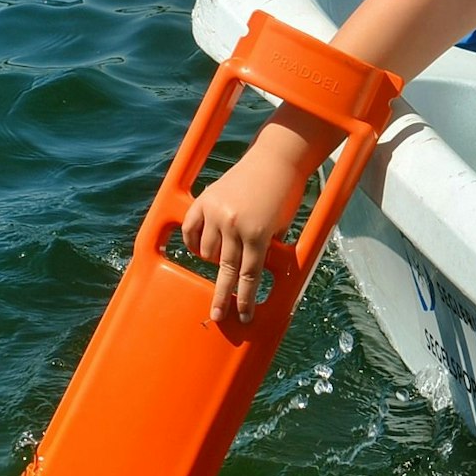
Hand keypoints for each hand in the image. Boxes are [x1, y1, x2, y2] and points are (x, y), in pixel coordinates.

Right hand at [180, 147, 307, 323]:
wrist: (275, 159)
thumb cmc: (285, 194)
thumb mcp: (280, 227)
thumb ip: (264, 249)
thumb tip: (249, 274)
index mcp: (258, 233)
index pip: (248, 276)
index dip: (245, 299)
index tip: (242, 316)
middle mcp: (234, 225)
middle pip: (226, 270)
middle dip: (222, 296)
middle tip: (217, 315)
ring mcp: (216, 212)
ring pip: (206, 251)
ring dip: (212, 259)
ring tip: (223, 254)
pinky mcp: (204, 200)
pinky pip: (190, 230)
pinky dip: (192, 241)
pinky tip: (198, 247)